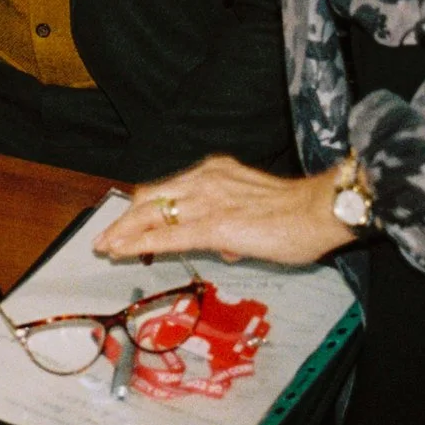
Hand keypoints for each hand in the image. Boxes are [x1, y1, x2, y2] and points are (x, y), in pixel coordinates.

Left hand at [95, 155, 354, 266]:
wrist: (319, 210)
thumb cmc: (296, 213)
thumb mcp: (252, 208)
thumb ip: (232, 223)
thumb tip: (223, 245)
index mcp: (214, 172)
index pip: (166, 189)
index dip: (142, 208)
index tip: (125, 221)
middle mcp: (204, 179)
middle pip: (150, 198)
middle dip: (124, 220)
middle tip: (105, 237)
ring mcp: (206, 200)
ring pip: (152, 216)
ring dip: (125, 233)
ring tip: (106, 247)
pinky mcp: (213, 224)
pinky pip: (168, 236)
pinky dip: (141, 244)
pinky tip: (124, 252)